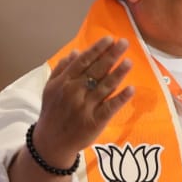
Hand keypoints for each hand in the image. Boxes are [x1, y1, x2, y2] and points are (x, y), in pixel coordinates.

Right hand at [30, 37, 134, 168]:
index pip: (83, 62)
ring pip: (104, 87)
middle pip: (95, 71)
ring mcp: (85, 108)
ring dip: (118, 74)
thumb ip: (62, 69)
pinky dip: (120, 99)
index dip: (97, 49)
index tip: (109, 38)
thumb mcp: (50, 88)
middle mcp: (74, 92)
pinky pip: (109, 108)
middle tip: (124, 43)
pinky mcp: (95, 122)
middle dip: (111, 56)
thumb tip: (76, 51)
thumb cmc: (53, 112)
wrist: (50, 143)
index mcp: (64, 82)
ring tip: (129, 62)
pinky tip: (131, 89)